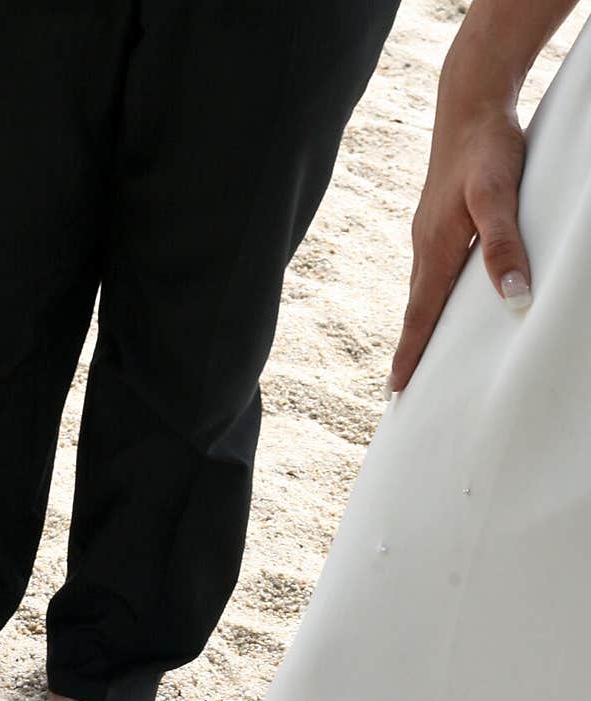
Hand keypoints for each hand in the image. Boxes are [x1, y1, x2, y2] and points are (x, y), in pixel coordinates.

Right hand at [387, 91, 530, 395]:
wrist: (470, 102)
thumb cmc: (488, 148)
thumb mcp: (499, 197)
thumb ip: (504, 246)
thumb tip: (514, 299)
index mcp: (434, 250)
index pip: (420, 316)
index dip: (410, 355)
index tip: (396, 390)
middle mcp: (424, 246)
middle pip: (416, 310)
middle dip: (410, 349)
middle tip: (402, 387)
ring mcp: (428, 232)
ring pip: (424, 290)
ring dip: (420, 323)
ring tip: (420, 352)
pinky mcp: (438, 219)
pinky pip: (432, 270)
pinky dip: (432, 295)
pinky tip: (441, 297)